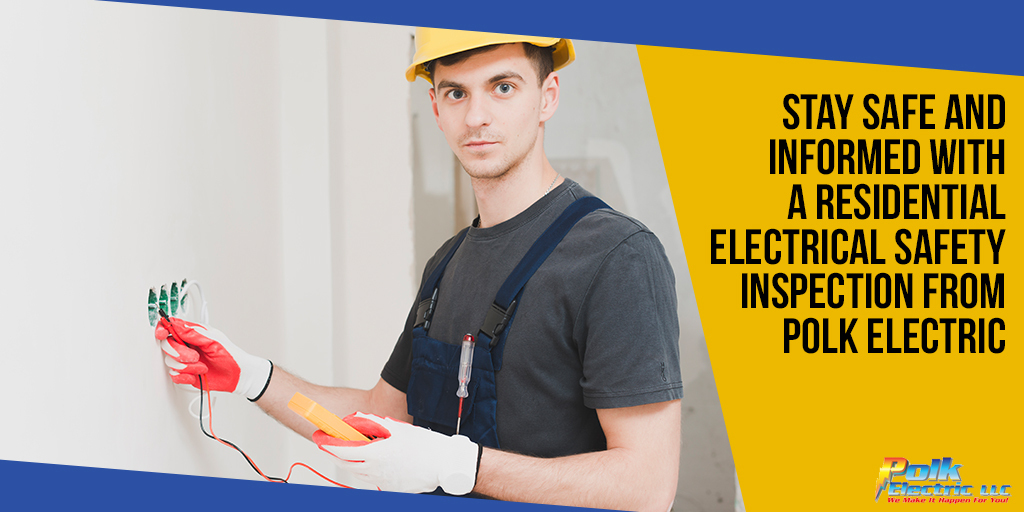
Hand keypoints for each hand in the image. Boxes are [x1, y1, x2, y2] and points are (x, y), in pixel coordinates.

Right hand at [155, 317, 271, 400]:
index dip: (162, 329)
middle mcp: (187, 346)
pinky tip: (197, 375)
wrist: (239, 376)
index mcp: (194, 333)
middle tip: (194, 357)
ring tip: (203, 367)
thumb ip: (194, 333)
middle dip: (179, 353)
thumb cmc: (232, 355)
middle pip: (167, 345)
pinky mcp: (186, 374)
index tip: (162, 334)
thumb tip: (176, 323)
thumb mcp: (214, 340)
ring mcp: (185, 360)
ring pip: (170, 362)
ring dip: (187, 366)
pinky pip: (174, 375)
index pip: (171, 327)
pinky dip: (185, 376)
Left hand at [315, 412, 479, 494]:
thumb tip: (357, 418)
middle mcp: (376, 470)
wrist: (444, 464)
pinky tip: (377, 462)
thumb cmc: (424, 445)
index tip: (320, 439)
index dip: (329, 445)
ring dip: (354, 462)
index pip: (344, 450)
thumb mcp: (398, 428)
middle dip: (338, 454)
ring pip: (359, 473)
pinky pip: (373, 480)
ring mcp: (383, 482)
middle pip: (347, 464)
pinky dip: (370, 471)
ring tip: (358, 451)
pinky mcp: (390, 489)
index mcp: (377, 453)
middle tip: (332, 445)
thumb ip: (374, 422)